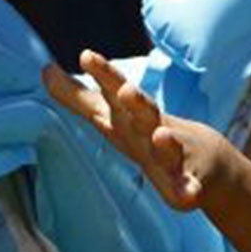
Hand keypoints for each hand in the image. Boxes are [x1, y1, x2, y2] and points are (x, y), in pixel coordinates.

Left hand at [44, 51, 231, 212]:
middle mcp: (151, 130)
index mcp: (129, 116)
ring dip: (166, 142)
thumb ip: (77, 96)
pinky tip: (189, 196)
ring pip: (169, 148)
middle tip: (126, 89)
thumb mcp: (110, 114)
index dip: (102, 73)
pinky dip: (188, 191)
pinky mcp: (188, 184)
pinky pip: (188, 189)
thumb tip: (44, 70)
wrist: (206, 160)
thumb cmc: (145, 133)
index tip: (87, 55)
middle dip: (136, 101)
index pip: (113, 90)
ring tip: (161, 134)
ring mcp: (173, 155)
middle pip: (144, 112)